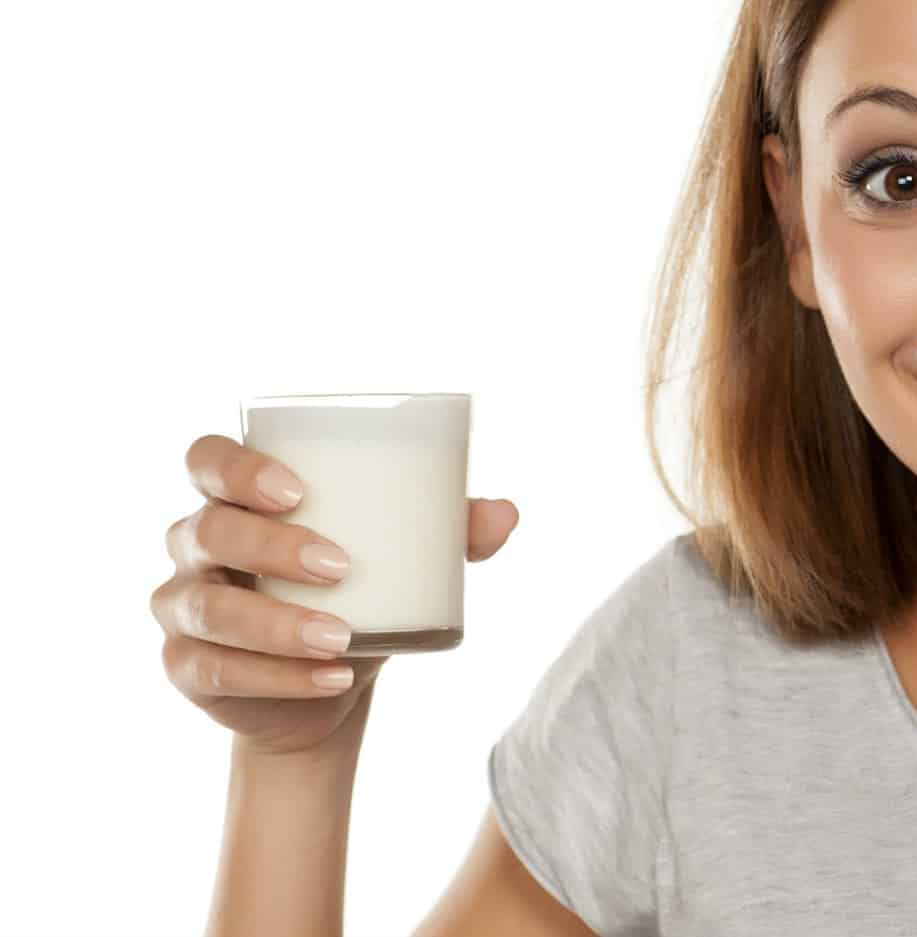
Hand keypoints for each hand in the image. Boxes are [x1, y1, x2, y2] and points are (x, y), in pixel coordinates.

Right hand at [150, 434, 521, 756]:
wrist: (333, 684)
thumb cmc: (362, 593)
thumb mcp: (404, 558)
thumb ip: (452, 531)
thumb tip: (507, 514)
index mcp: (236, 498)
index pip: (207, 459)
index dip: (237, 468)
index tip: (296, 490)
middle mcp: (196, 544)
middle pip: (208, 531)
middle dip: (270, 547)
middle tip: (341, 564)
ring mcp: (182, 606)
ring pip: (209, 609)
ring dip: (277, 624)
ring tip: (343, 636)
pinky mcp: (185, 667)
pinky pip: (217, 670)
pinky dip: (277, 677)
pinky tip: (331, 676)